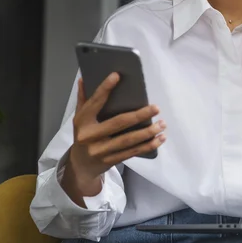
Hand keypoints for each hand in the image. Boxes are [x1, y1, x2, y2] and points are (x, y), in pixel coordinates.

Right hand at [65, 73, 165, 197]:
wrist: (80, 166)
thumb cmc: (83, 136)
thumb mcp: (79, 118)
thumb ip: (83, 99)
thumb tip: (84, 79)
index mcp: (82, 121)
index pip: (94, 103)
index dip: (105, 89)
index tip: (117, 76)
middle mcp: (90, 136)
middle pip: (118, 123)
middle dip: (139, 115)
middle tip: (156, 108)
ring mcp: (101, 150)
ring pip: (128, 140)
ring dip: (148, 132)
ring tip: (162, 124)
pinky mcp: (111, 160)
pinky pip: (133, 152)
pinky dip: (148, 146)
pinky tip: (160, 138)